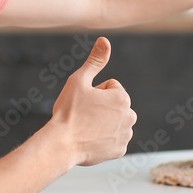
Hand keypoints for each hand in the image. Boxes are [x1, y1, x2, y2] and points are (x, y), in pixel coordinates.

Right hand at [50, 37, 135, 166]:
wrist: (61, 145)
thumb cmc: (69, 111)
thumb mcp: (79, 80)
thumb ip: (95, 60)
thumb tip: (104, 40)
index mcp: (122, 97)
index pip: (110, 87)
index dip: (95, 92)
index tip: (84, 102)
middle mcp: (130, 116)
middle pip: (114, 105)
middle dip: (102, 107)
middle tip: (84, 116)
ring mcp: (126, 135)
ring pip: (114, 121)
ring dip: (103, 122)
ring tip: (86, 128)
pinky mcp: (120, 151)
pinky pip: (113, 139)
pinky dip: (104, 139)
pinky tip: (91, 140)